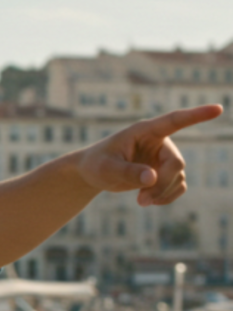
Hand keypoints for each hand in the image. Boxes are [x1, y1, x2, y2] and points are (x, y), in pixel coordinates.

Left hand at [75, 104, 222, 205]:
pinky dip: (167, 196)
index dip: (196, 115)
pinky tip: (151, 201)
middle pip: (176, 163)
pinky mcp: (164, 171)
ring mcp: (164, 157)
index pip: (174, 121)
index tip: (218, 108)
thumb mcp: (106, 168)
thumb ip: (127, 172)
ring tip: (140, 201)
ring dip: (162, 193)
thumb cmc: (96, 164)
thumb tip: (152, 178)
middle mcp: (159, 141)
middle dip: (162, 184)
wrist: (93, 173)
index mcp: (145, 131)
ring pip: (178, 177)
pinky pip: (178, 186)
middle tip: (141, 201)